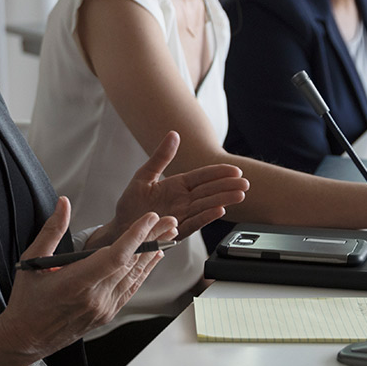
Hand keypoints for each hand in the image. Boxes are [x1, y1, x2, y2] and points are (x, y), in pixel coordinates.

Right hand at [0, 197, 176, 365]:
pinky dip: (144, 272)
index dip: (136, 236)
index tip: (150, 219)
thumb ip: (51, 230)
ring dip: (153, 254)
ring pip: (135, 277)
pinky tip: (153, 258)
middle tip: (169, 220)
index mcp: (76, 282)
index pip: (115, 256)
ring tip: (169, 234)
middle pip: (131, 263)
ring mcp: (103, 308)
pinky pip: (131, 289)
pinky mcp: (107, 314)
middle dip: (152, 239)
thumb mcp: (31, 261)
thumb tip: (63, 203)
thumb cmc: (27, 300)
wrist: (26, 338)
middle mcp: (94, 297)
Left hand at [91, 131, 248, 247]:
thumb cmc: (131, 205)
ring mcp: (181, 216)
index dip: (219, 173)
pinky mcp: (176, 231)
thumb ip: (160, 157)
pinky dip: (205, 217)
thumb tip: (173, 134)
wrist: (121, 229)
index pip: (202, 177)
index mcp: (177, 185)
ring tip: (239, 195)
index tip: (235, 170)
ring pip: (206, 206)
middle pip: (209, 191)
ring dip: (223, 201)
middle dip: (228, 187)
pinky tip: (219, 211)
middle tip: (245, 184)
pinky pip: (193, 223)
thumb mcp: (144, 176)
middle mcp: (183, 201)